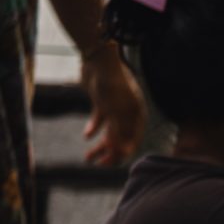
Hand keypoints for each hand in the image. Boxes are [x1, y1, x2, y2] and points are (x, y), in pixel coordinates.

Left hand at [79, 44, 143, 164]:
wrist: (98, 59)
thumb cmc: (111, 84)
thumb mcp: (116, 110)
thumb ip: (120, 130)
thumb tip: (124, 151)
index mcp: (137, 115)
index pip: (132, 140)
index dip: (121, 153)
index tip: (108, 164)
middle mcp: (129, 113)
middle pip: (122, 138)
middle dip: (109, 152)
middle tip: (97, 164)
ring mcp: (116, 107)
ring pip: (110, 130)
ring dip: (100, 144)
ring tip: (88, 156)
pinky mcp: (104, 101)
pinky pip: (101, 119)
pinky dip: (94, 128)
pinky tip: (86, 135)